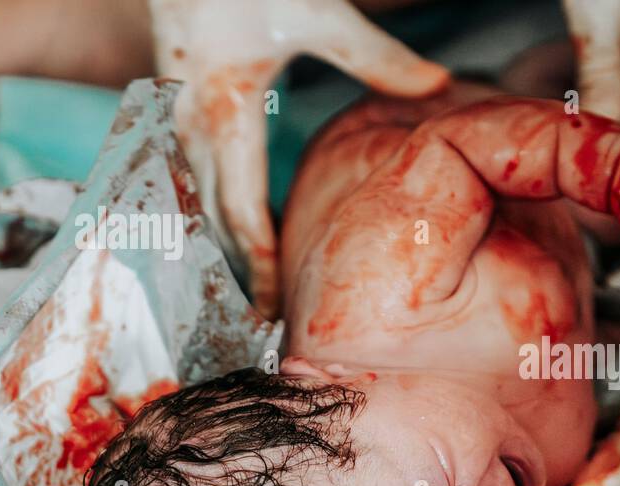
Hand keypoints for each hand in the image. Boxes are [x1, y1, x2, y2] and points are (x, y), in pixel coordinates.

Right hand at [148, 0, 448, 317]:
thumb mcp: (314, 13)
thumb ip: (375, 56)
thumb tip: (440, 85)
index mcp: (226, 113)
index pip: (240, 209)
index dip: (259, 262)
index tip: (275, 305)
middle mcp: (193, 123)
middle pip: (214, 218)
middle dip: (241, 270)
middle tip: (269, 320)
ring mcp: (179, 117)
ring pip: (199, 200)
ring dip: (225, 247)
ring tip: (255, 294)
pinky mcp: (181, 108)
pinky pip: (194, 178)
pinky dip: (215, 214)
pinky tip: (238, 235)